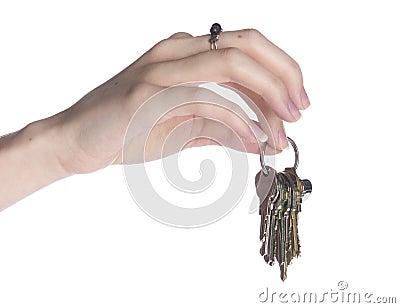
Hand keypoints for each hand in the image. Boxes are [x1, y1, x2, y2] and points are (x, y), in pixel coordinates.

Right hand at [53, 29, 308, 174]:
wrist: (77, 140)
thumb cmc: (129, 132)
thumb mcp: (184, 130)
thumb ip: (221, 129)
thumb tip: (259, 138)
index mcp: (187, 53)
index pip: (247, 48)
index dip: (281, 70)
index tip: (297, 103)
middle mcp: (176, 50)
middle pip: (247, 44)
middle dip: (283, 74)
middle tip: (299, 111)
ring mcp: (160, 66)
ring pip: (231, 64)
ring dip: (265, 98)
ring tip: (280, 134)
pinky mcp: (147, 91)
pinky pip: (203, 97)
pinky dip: (235, 119)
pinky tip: (251, 139)